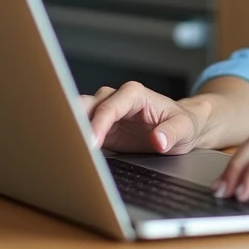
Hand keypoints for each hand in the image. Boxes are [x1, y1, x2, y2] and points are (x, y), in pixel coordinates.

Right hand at [80, 81, 203, 154]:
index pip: (110, 107)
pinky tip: (69, 153)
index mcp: (134, 94)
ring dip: (70, 130)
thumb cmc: (183, 123)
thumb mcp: (184, 128)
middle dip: (74, 123)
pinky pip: (82, 131)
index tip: (91, 143)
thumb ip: (171, 133)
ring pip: (78, 115)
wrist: (181, 127)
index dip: (98, 124)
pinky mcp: (101, 128)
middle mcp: (116, 99)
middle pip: (86, 106)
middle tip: (69, 145)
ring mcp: (106, 112)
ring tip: (64, 150)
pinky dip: (74, 140)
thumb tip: (158, 140)